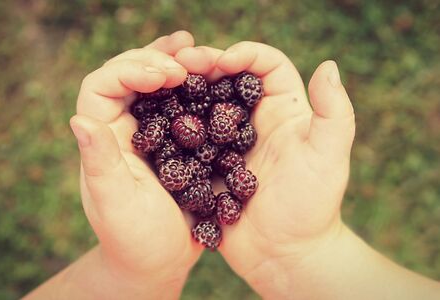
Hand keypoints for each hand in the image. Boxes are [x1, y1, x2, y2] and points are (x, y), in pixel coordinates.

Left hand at [69, 31, 201, 292]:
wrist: (160, 260)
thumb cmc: (136, 239)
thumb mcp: (117, 203)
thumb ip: (100, 163)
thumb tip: (79, 119)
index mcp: (104, 138)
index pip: (104, 87)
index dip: (130, 70)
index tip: (166, 74)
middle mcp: (123, 128)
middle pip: (129, 76)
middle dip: (154, 58)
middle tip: (187, 52)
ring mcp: (151, 132)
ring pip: (154, 84)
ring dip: (171, 61)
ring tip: (192, 46)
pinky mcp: (175, 140)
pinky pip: (181, 103)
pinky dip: (192, 84)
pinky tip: (207, 72)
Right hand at [175, 42, 354, 295]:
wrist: (283, 255)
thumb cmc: (311, 208)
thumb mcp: (327, 158)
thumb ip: (335, 113)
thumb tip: (329, 65)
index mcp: (283, 112)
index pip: (266, 66)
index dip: (247, 53)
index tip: (223, 60)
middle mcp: (253, 122)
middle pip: (228, 79)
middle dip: (206, 65)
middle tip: (182, 64)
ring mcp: (227, 144)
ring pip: (203, 104)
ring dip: (185, 91)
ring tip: (163, 84)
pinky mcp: (208, 165)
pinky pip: (187, 138)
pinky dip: (173, 124)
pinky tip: (154, 118)